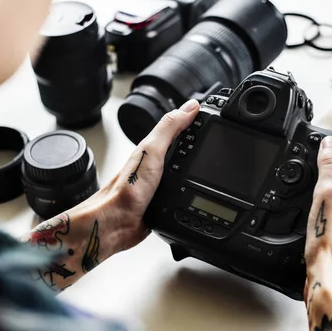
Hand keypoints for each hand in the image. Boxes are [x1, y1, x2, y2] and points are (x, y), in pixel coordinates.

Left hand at [82, 100, 199, 257]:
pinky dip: (192, 190)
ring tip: (210, 160)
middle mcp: (156, 165)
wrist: (116, 224)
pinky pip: (182, 192)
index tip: (210, 113)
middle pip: (182, 149)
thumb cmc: (127, 190)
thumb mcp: (152, 152)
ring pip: (184, 172)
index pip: (177, 128)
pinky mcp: (164, 203)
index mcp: (153, 149)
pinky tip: (198, 189)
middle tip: (215, 137)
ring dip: (196, 169)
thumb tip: (190, 107)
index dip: (193, 120)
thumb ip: (169, 128)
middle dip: (199, 144)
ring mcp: (160, 184)